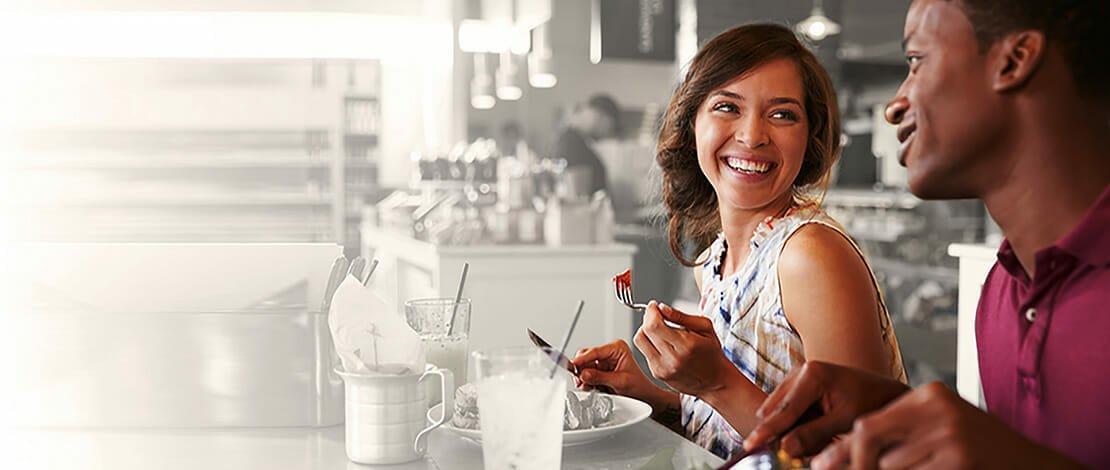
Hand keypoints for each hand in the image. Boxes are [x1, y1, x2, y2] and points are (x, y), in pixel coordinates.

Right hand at [571, 339, 661, 403]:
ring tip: (591, 387)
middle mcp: (608, 351)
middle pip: (585, 356)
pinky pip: (585, 373)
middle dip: (582, 370)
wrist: (644, 396)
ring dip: (583, 378)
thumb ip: (600, 377)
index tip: (572, 366)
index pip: (594, 352)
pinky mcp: (599, 369)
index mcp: (617, 348)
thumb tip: (583, 373)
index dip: (582, 360)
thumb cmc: (638, 387)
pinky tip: (593, 387)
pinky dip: (586, 381)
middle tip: (582, 382)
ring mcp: (603, 360)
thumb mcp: (620, 382)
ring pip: (583, 365)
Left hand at [633, 301, 733, 396]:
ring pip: (640, 342)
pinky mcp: (657, 374)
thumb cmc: (711, 353)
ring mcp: (663, 369)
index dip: (651, 311)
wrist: (715, 381)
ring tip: (659, 329)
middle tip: (656, 315)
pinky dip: (650, 344)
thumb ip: (682, 317)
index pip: (655, 325)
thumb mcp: (705, 328)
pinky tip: (663, 344)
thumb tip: (662, 308)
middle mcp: (672, 359)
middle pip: (644, 332)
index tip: (654, 306)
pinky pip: (644, 353)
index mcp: (685, 345)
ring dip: (646, 331)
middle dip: (648, 318)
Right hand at [746, 361, 909, 456]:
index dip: (767, 431)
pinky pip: (785, 408)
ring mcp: (797, 375)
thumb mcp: (843, 422)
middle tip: (801, 449)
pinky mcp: (796, 383)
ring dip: (789, 427)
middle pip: (775, 410)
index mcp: (812, 374)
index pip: (784, 411)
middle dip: (782, 431)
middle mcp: (800, 370)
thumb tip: (785, 447)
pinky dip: (794, 422)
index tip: (750, 445)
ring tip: (818, 434)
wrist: (880, 391)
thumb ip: (813, 434)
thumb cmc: (867, 403)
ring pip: (778, 411)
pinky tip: (815, 425)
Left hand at [810, 382, 1082, 469]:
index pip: (866, 423)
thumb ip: (895, 437)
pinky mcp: (960, 458)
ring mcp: (950, 434)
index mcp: (928, 396)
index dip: (842, 451)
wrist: (1031, 465)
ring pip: (889, 465)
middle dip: (853, 463)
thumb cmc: (977, 452)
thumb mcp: (937, 432)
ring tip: (914, 468)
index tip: (822, 467)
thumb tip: (835, 458)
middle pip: (868, 436)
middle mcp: (936, 409)